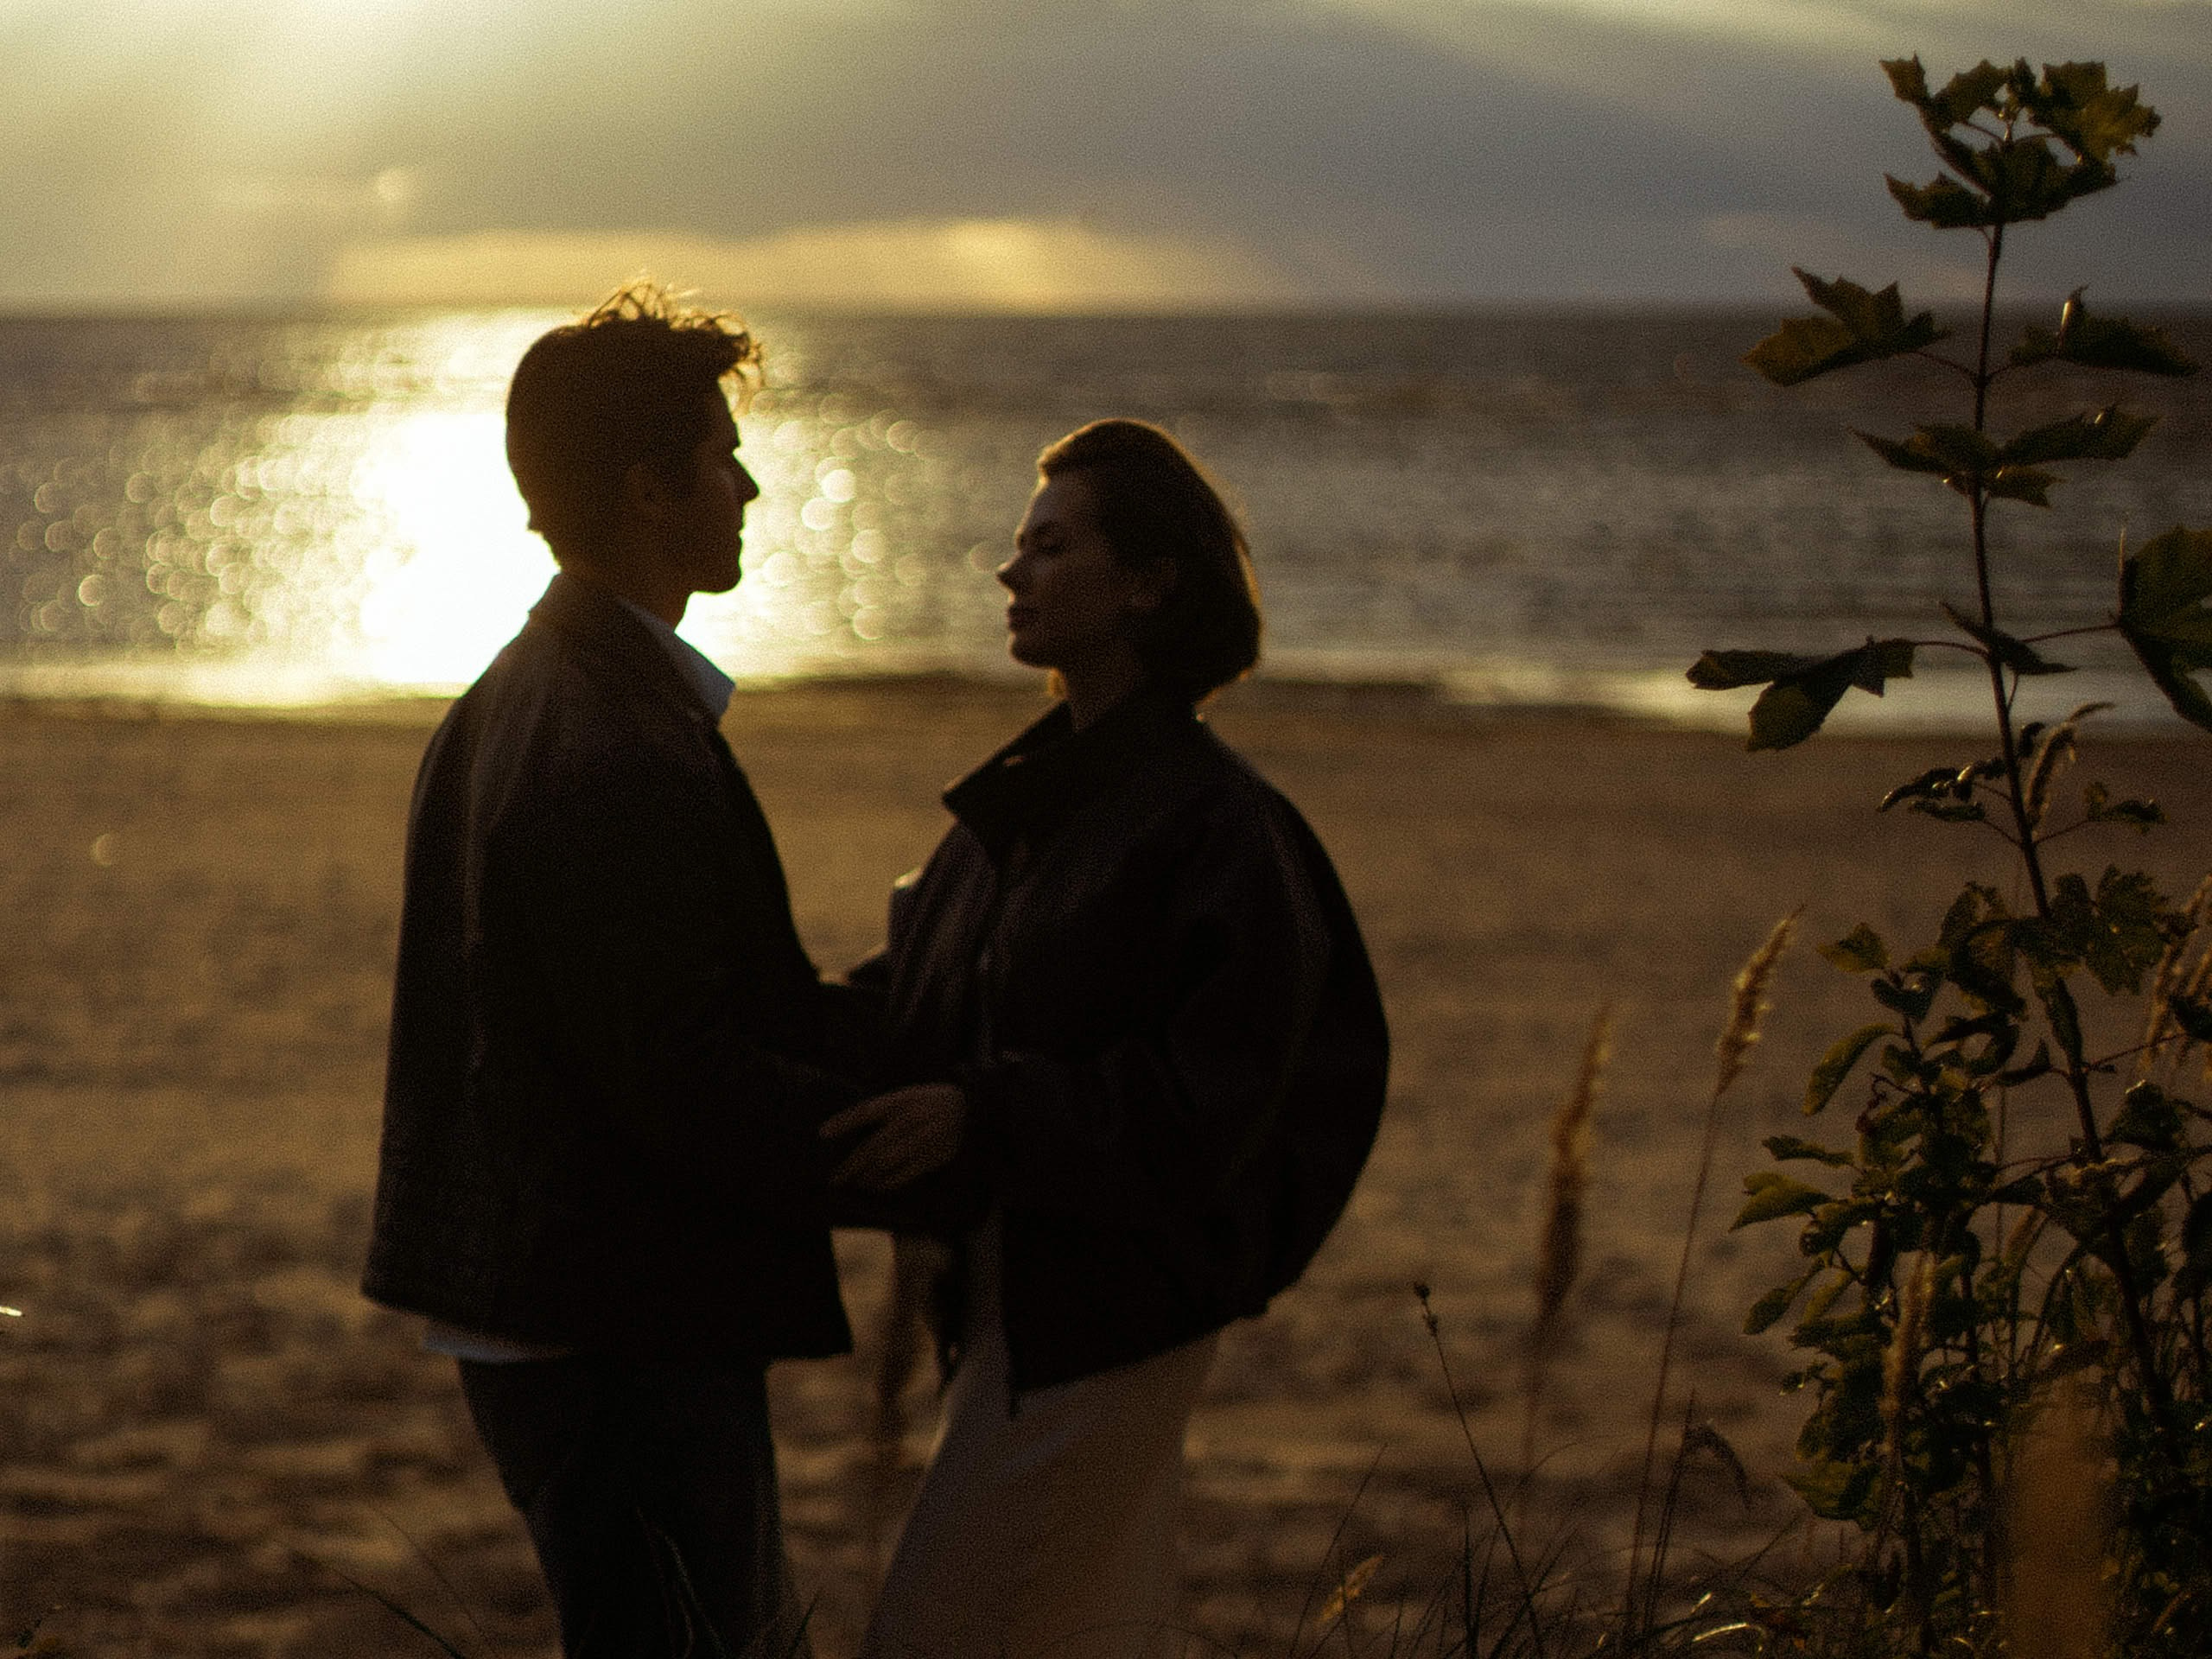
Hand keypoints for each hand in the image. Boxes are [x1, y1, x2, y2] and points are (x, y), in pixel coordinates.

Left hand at [821, 1084, 968, 1192]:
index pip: (865, 1111)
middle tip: (834, 1179)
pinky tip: (875, 1187)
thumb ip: (883, 1110)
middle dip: (850, 1165)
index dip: (843, 1122)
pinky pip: (904, 1174)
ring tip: (851, 1184)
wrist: (967, 1109)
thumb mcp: (906, 1096)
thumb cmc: (929, 1102)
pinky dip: (886, 1183)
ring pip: (885, 1163)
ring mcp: (921, 1139)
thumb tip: (850, 1128)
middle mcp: (909, 1119)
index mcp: (900, 1101)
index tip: (822, 1133)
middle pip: (872, 1145)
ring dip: (865, 1176)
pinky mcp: (933, 1156)